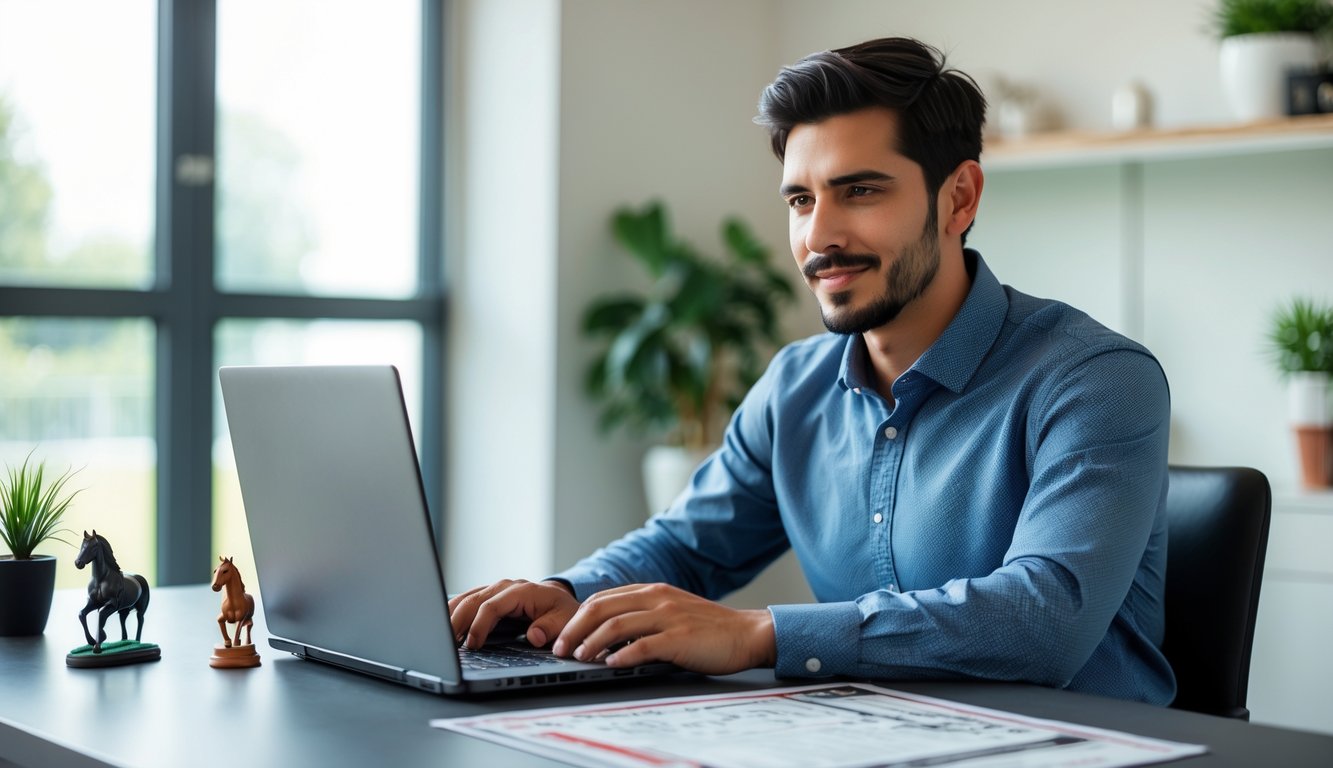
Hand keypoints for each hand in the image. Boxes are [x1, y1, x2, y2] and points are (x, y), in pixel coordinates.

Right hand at [448, 579, 579, 649]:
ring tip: (439, 635)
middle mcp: (505, 587)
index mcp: (522, 591)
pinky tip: (444, 626)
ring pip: (466, 597)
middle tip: (445, 643)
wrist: (562, 600)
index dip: (479, 625)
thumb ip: (550, 627)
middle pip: (473, 600)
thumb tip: (534, 635)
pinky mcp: (489, 596)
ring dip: (450, 615)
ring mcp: (495, 589)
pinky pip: (467, 600)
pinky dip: (454, 612)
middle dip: (457, 621)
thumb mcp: (564, 620)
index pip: (492, 606)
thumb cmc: (563, 612)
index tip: (472, 645)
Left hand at [552, 583, 774, 675]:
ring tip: (579, 658)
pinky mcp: (680, 638)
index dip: (578, 617)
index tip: (564, 636)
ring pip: (616, 625)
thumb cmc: (708, 628)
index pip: (603, 598)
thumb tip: (607, 634)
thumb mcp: (672, 611)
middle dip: (575, 629)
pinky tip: (611, 664)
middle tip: (561, 649)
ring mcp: (669, 617)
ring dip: (591, 643)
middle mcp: (657, 598)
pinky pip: (643, 646)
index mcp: (653, 590)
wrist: (747, 633)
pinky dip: (622, 655)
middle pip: (602, 608)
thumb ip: (644, 615)